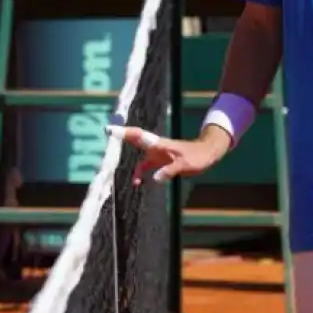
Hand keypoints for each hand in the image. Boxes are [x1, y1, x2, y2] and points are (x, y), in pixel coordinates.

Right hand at [109, 125, 229, 183]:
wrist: (206, 154)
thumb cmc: (197, 156)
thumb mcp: (185, 164)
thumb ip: (169, 170)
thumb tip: (154, 178)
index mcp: (160, 144)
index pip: (139, 136)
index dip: (125, 133)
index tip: (111, 130)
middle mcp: (155, 147)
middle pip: (135, 139)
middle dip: (121, 136)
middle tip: (107, 131)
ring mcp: (157, 153)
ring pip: (138, 154)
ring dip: (127, 156)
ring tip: (113, 161)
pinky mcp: (160, 161)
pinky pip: (144, 165)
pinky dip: (138, 172)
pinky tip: (136, 182)